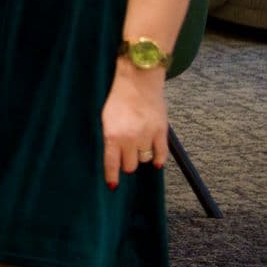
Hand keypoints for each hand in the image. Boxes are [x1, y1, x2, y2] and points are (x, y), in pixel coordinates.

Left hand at [100, 70, 169, 190]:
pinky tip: (155, 162)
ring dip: (140, 158)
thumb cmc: (116, 97)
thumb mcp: (104, 117)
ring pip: (144, 159)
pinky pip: (161, 153)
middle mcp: (130, 138)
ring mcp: (147, 135)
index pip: (111, 163)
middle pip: (130, 165)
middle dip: (126, 165)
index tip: (112, 186)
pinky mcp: (161, 131)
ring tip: (136, 151)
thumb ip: (108, 136)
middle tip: (125, 160)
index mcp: (112, 135)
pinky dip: (158, 159)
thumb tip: (110, 155)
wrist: (137, 80)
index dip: (112, 177)